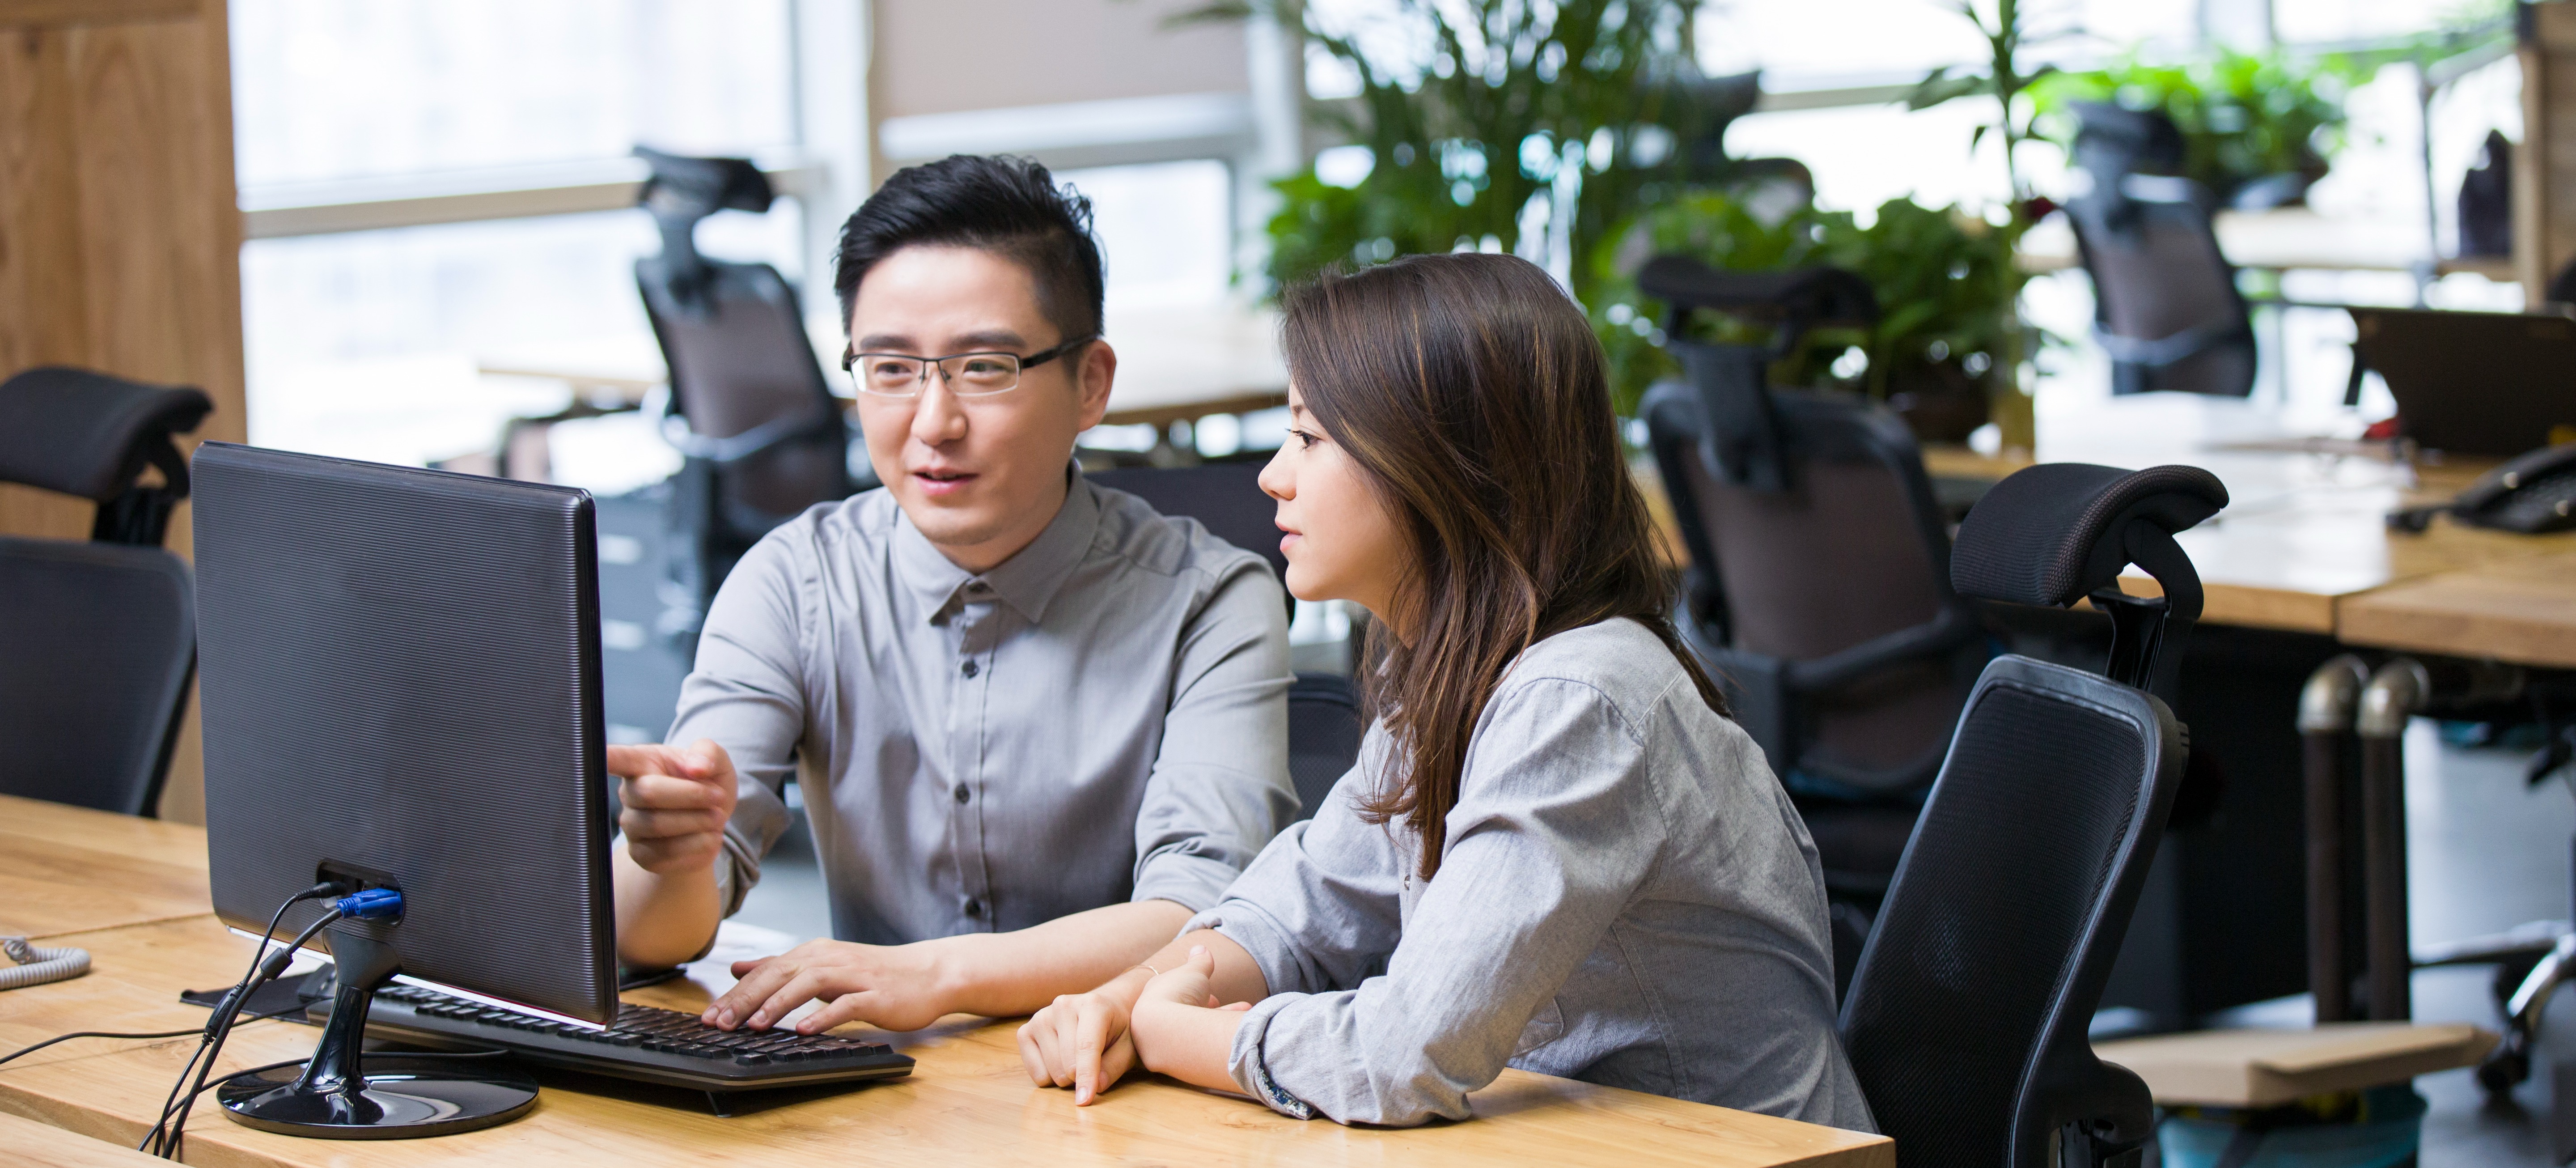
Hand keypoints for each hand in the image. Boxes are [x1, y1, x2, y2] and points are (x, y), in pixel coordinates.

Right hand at [607, 740, 734, 873]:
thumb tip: (697, 767)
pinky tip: (709, 838)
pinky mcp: (641, 854)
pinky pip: (666, 853)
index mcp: (641, 762)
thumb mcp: (715, 762)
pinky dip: (697, 846)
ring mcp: (631, 825)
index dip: (607, 758)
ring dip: (698, 822)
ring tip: (716, 817)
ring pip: (658, 825)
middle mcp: (629, 793)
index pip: (616, 758)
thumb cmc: (707, 785)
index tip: (600, 755)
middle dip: (692, 796)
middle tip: (718, 798)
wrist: (711, 825)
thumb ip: (708, 754)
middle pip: (649, 793)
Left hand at [704, 938, 951, 1033]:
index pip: (766, 970)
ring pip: (810, 983)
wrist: (927, 973)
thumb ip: (779, 968)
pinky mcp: (876, 995)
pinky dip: (824, 1015)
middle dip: (747, 999)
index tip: (708, 1016)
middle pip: (781, 974)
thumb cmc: (872, 974)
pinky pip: (847, 1004)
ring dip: (780, 1003)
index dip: (735, 993)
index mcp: (814, 954)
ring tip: (756, 1024)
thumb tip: (737, 967)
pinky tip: (805, 1030)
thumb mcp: (821, 966)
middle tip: (720, 1022)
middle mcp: (830, 959)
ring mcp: (855, 976)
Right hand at [1017, 987, 1138, 1104]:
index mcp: (1092, 1005)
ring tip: (1078, 1061)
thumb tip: (1096, 1086)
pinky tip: (1060, 1061)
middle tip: (1094, 1066)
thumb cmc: (1117, 1030)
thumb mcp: (1128, 1047)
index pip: (1086, 1046)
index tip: (1085, 1101)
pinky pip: (1035, 1073)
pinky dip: (1050, 1077)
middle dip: (1082, 1078)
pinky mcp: (1025, 1031)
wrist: (1101, 1010)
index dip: (1086, 1076)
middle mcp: (1062, 1006)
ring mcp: (1040, 1017)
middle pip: (1067, 1065)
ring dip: (1067, 1078)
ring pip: (1051, 1072)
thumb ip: (1114, 1066)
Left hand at [1127, 947, 1249, 1084]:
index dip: (1196, 994)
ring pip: (1191, 1032)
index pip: (1176, 994)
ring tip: (1242, 1019)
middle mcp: (1153, 1021)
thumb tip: (1200, 947)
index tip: (1212, 997)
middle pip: (1184, 1015)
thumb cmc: (1177, 995)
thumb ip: (1199, 960)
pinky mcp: (1171, 1062)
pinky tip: (1232, 1039)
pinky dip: (1213, 1040)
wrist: (1166, 1032)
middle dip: (1208, 1011)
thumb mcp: (1195, 971)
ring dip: (1217, 1024)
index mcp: (1153, 997)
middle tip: (1225, 1010)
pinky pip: (1194, 1048)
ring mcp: (1160, 1042)